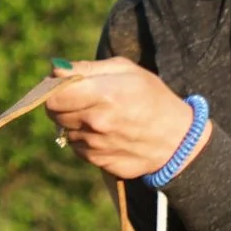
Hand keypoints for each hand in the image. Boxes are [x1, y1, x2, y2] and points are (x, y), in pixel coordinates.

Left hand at [45, 58, 210, 181]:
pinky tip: (106, 133)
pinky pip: (78, 148)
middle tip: (83, 99)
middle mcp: (96, 122)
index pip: (53, 96)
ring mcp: (96, 145)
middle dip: (62, 105)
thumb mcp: (126, 70)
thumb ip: (87, 69)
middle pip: (54, 114)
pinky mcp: (98, 162)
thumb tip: (55, 70)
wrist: (177, 139)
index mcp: (103, 94)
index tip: (64, 86)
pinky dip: (85, 140)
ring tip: (100, 116)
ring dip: (75, 123)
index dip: (54, 90)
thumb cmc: (152, 97)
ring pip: (65, 132)